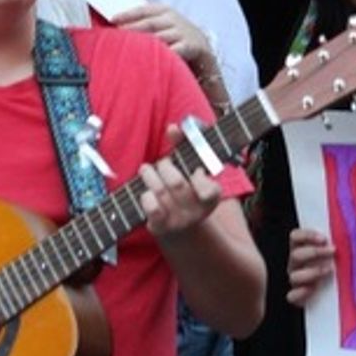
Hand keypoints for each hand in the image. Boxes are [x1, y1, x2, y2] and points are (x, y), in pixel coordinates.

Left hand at [111, 3, 215, 76]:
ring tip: (129, 49)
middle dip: (132, 29)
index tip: (112, 20)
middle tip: (117, 36)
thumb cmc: (175, 35)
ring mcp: (182, 32)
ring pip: (160, 37)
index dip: (127, 14)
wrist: (202, 46)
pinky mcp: (190, 46)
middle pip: (149, 23)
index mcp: (164, 10)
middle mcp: (173, 19)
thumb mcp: (162, 23)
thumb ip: (144, 22)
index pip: (143, 10)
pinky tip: (152, 59)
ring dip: (145, 43)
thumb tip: (116, 25)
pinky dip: (163, 54)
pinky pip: (174, 51)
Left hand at [141, 125, 223, 240]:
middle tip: (163, 163)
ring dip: (150, 175)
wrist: (180, 226)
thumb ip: (185, 144)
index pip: (209, 190)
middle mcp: (196, 211)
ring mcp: (178, 221)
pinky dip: (146, 196)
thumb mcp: (191, 167)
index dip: (200, 178)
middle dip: (165, 167)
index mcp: (211, 197)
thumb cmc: (186, 187)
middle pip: (176, 184)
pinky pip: (151, 208)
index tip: (197, 170)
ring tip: (146, 169)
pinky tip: (145, 191)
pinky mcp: (161, 227)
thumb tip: (172, 128)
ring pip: (161, 192)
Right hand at [287, 227, 335, 306]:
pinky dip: (301, 293)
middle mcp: (296, 264)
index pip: (295, 237)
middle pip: (296, 255)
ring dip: (312, 272)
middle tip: (332, 251)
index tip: (324, 239)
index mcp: (302, 249)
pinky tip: (313, 289)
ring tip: (329, 270)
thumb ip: (342, 243)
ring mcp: (296, 281)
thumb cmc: (340, 268)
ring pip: (294, 276)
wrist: (336, 296)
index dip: (307, 235)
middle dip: (314, 252)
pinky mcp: (297, 297)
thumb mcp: (340, 253)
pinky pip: (292, 296)